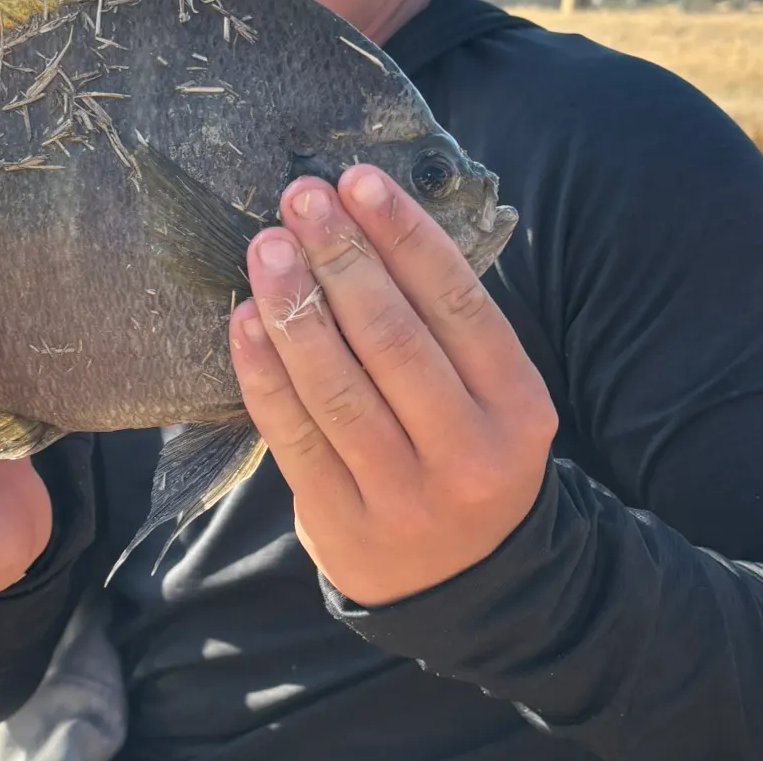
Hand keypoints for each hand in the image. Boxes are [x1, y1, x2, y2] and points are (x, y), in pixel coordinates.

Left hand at [229, 166, 556, 607]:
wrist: (465, 582)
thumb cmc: (465, 450)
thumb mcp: (489, 393)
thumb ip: (442, 323)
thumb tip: (363, 217)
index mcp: (518, 404)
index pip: (458, 303)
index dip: (404, 234)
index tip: (359, 180)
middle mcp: (469, 451)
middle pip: (394, 338)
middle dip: (341, 256)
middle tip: (300, 198)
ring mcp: (405, 494)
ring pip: (337, 385)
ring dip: (294, 305)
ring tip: (266, 245)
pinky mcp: (344, 523)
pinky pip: (293, 435)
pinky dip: (264, 373)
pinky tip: (244, 320)